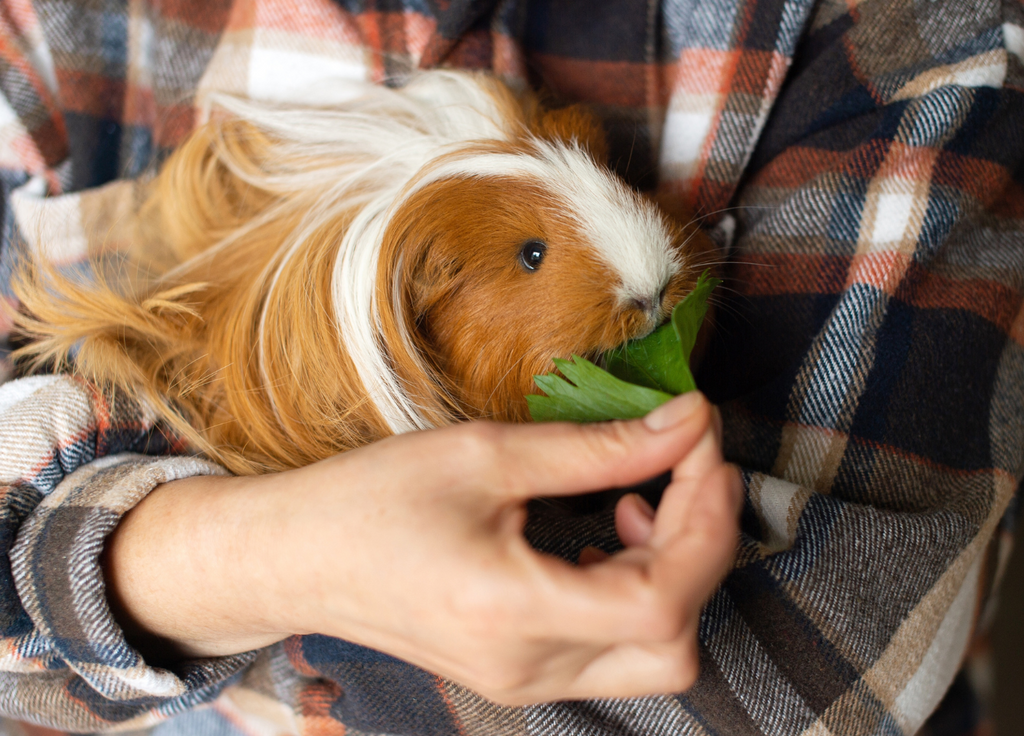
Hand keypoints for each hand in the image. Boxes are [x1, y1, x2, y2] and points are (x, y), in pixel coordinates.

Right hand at [103, 392, 740, 704]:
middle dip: (703, 547)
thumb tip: (684, 423)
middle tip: (690, 469)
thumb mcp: (485, 455)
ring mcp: (523, 682)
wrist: (298, 559)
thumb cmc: (371, 500)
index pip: (661, 598)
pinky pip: (611, 652)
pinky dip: (635, 593)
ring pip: (653, 654)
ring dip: (672, 573)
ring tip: (640, 502)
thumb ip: (597, 447)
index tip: (701, 446)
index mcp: (511, 612)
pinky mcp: (519, 675)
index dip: (704, 520)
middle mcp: (525, 667)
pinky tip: (606, 537)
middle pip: (673, 638)